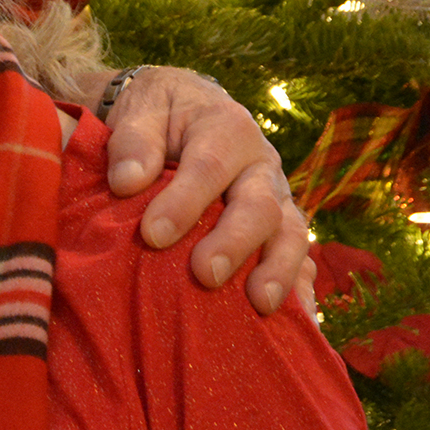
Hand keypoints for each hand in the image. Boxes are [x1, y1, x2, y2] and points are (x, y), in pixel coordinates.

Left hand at [99, 66, 314, 315]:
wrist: (184, 107)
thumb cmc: (159, 113)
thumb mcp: (141, 108)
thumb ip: (132, 141)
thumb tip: (127, 182)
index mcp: (226, 128)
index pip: (208, 168)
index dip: (183, 203)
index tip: (153, 234)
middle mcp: (261, 165)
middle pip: (258, 205)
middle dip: (233, 242)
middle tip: (205, 274)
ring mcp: (278, 198)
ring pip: (289, 234)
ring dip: (277, 270)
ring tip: (259, 305)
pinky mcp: (282, 228)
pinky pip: (301, 259)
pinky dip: (301, 288)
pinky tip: (299, 322)